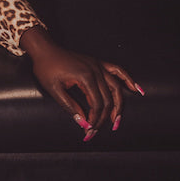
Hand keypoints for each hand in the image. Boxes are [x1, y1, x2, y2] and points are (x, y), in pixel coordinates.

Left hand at [20, 26, 142, 140]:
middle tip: (98, 131)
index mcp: (85, 76)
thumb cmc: (46, 68)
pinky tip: (136, 89)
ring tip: (117, 120)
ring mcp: (98, 65)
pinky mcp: (97, 63)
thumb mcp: (54, 90)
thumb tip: (84, 123)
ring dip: (119, 105)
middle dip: (104, 117)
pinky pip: (117, 70)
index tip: (88, 130)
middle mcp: (95, 70)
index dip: (95, 119)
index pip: (97, 104)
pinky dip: (127, 79)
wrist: (44, 49)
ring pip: (116, 88)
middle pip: (108, 99)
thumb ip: (70, 107)